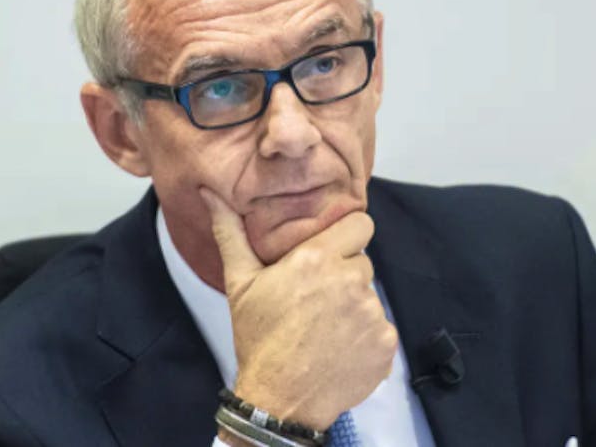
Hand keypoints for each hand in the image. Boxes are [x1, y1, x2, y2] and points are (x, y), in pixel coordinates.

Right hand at [200, 188, 397, 430]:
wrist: (278, 401)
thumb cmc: (258, 339)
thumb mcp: (240, 284)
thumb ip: (231, 233)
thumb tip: (211, 194)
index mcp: (317, 258)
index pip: (361, 224)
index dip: (347, 236)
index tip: (332, 251)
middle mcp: (350, 280)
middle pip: (363, 261)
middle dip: (345, 274)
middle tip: (318, 298)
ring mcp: (371, 312)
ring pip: (371, 296)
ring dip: (354, 307)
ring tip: (326, 327)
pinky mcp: (384, 342)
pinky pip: (381, 328)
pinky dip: (365, 338)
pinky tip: (340, 348)